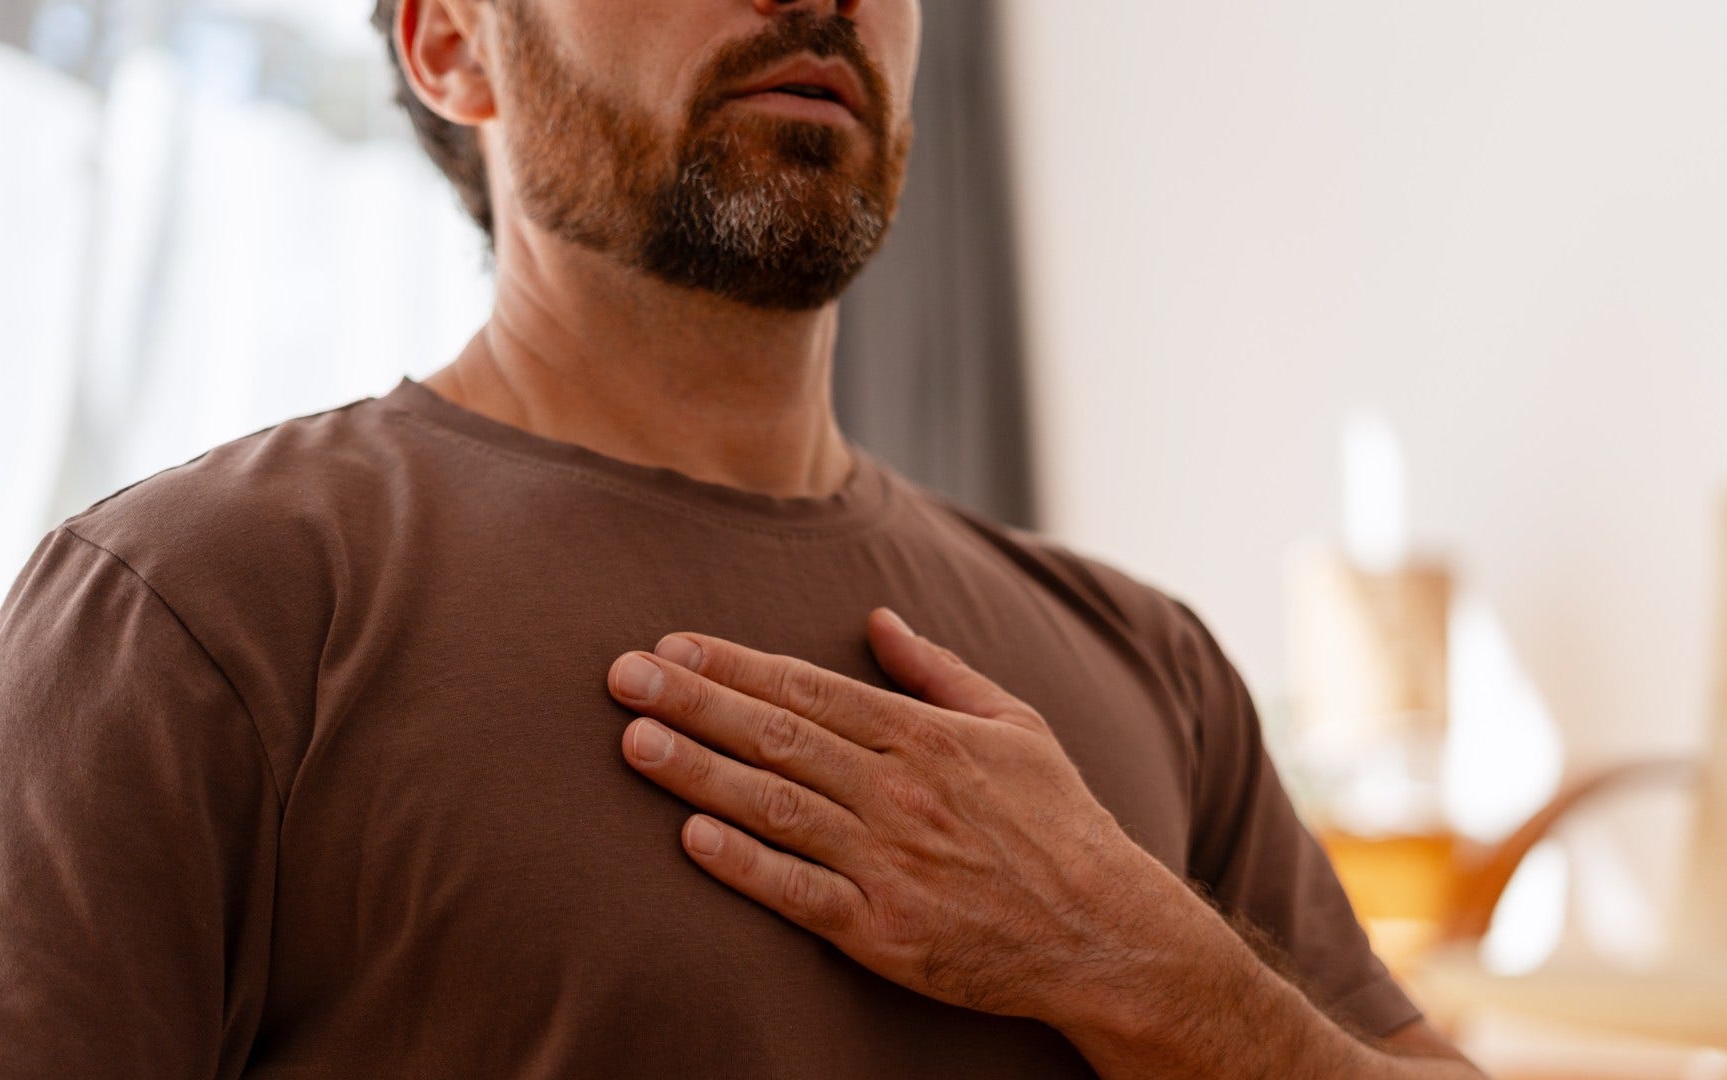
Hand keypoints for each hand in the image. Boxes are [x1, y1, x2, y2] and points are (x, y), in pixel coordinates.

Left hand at [604, 607, 1177, 1023]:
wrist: (1103, 933)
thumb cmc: (1058, 822)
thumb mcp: (1015, 724)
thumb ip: (939, 670)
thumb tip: (879, 618)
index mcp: (927, 736)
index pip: (810, 689)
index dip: (736, 664)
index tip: (673, 644)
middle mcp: (900, 791)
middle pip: (778, 737)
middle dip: (694, 701)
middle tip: (623, 676)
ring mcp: (889, 862)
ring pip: (776, 806)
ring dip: (699, 772)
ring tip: (634, 742)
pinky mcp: (883, 932)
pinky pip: (800, 893)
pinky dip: (745, 865)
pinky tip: (691, 839)